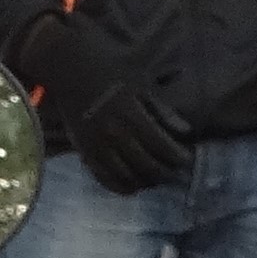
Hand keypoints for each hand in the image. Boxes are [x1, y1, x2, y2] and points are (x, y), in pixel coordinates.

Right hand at [31, 18, 189, 194]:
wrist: (69, 71)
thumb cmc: (110, 72)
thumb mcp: (141, 85)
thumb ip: (163, 111)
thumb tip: (186, 132)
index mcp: (132, 116)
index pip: (162, 147)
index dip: (178, 158)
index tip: (187, 160)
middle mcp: (115, 135)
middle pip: (147, 167)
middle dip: (166, 174)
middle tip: (175, 173)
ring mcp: (97, 146)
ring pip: (127, 178)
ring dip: (145, 183)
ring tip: (156, 179)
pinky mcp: (84, 152)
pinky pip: (104, 179)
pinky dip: (121, 187)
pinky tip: (133, 186)